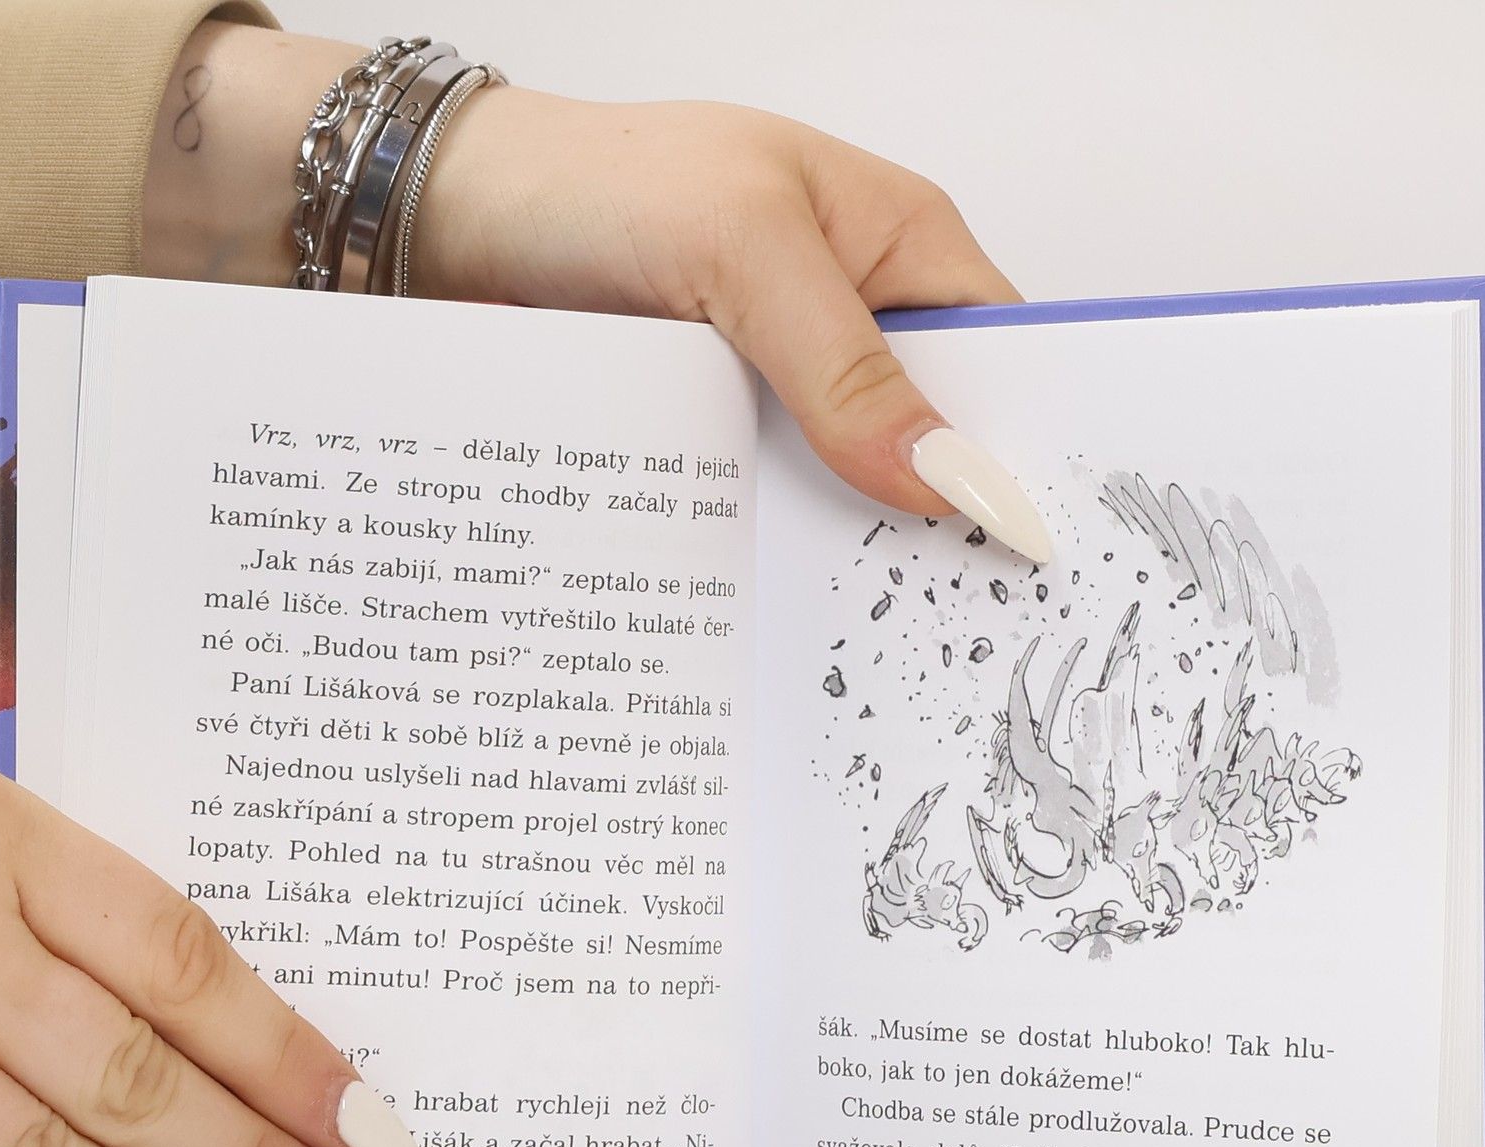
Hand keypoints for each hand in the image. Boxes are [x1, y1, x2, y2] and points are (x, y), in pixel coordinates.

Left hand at [414, 90, 1047, 556]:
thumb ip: (848, 369)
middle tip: (955, 611)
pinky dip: (771, 546)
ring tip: (868, 625)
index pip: (1004, 356)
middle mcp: (848, 315)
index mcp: (896, 242)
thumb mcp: (747, 255)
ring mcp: (780, 381)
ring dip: (844, 541)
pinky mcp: (715, 434)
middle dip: (937, 513)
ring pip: (847, 484)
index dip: (1024, 442)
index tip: (1035, 538)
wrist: (449, 222)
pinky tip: (776, 599)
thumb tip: (947, 476)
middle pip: (930, 438)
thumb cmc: (598, 184)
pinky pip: (768, 504)